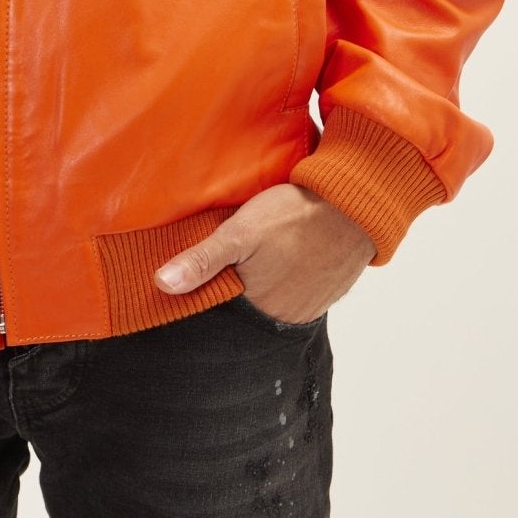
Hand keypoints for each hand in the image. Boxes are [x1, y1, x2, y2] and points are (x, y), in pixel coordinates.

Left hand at [153, 184, 375, 323]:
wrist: (356, 203)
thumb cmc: (295, 215)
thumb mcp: (241, 232)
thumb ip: (202, 260)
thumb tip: (161, 284)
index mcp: (260, 307)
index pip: (225, 311)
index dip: (212, 294)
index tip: (205, 277)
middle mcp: (288, 314)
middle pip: (252, 307)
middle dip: (241, 289)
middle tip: (236, 261)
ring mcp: (313, 304)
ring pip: (278, 298)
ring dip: (269, 282)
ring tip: (263, 256)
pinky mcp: (332, 288)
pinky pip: (304, 289)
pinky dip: (293, 276)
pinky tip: (288, 254)